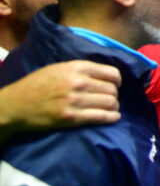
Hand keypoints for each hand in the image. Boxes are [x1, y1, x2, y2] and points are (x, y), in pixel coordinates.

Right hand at [0, 61, 121, 139]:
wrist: (16, 105)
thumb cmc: (38, 85)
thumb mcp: (60, 68)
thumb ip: (82, 70)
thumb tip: (106, 75)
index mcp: (77, 68)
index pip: (112, 74)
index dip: (117, 81)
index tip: (114, 86)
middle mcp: (78, 82)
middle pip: (112, 90)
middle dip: (114, 95)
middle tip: (108, 99)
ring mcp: (75, 101)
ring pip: (110, 103)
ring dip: (113, 107)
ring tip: (110, 108)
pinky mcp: (71, 117)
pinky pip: (101, 117)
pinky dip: (111, 117)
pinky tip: (113, 117)